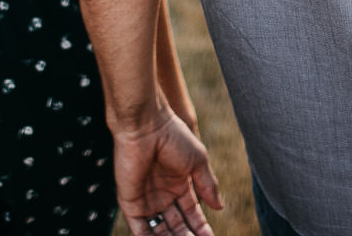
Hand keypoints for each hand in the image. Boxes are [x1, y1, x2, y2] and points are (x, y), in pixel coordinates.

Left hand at [113, 107, 222, 235]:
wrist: (145, 127)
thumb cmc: (173, 137)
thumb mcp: (197, 162)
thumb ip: (208, 186)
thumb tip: (220, 208)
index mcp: (179, 185)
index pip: (192, 214)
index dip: (201, 228)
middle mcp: (162, 195)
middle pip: (177, 226)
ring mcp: (146, 200)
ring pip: (160, 231)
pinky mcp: (130, 204)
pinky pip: (140, 229)